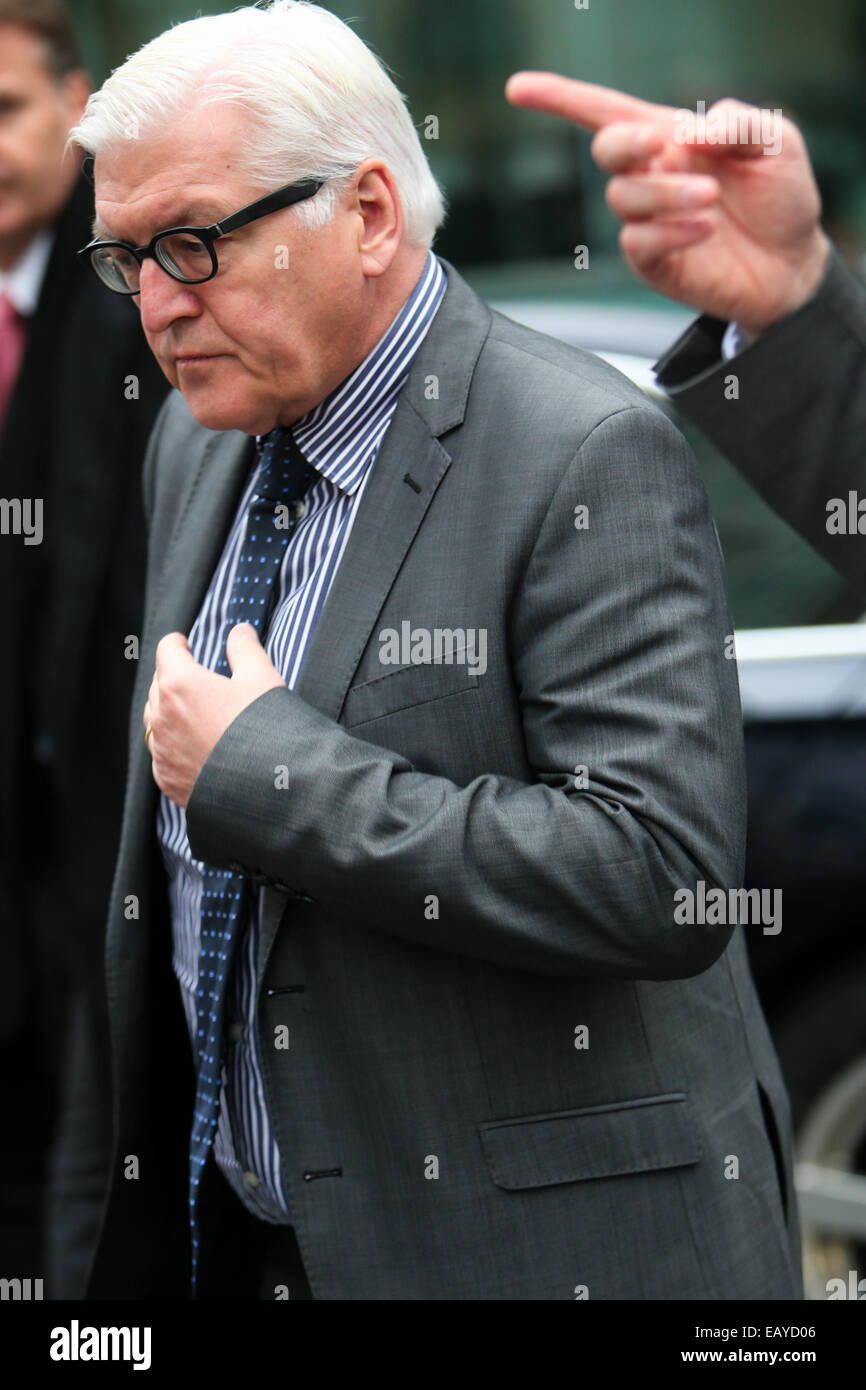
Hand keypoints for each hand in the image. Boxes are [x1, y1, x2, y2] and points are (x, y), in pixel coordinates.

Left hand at [143, 623, 284, 807]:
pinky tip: (198, 747)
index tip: (186, 644)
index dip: (178, 643)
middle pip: (158, 684)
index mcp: (179, 684)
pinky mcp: (167, 779)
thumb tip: (239, 632)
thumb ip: (246, 649)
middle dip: (175, 677)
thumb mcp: (262, 679)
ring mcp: (161, 751)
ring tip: (196, 714)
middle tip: (199, 679)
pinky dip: (173, 745)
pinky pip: (161, 753)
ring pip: (154, 720)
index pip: (166, 650)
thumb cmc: (266, 730)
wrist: (271, 790)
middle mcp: (161, 717)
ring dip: (169, 712)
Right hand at [505, 73, 830, 336]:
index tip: (517, 88)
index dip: (560, 97)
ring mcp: (648, 222)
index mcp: (669, 137)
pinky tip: (705, 228)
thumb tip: (688, 133)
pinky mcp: (653, 263)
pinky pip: (638, 242)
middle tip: (660, 146)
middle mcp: (651, 176)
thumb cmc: (782, 195)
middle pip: (607, 149)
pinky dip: (671, 230)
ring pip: (624, 197)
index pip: (604, 112)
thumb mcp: (776, 142)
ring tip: (712, 198)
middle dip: (625, 144)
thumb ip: (738, 123)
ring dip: (665, 192)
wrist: (793, 263)